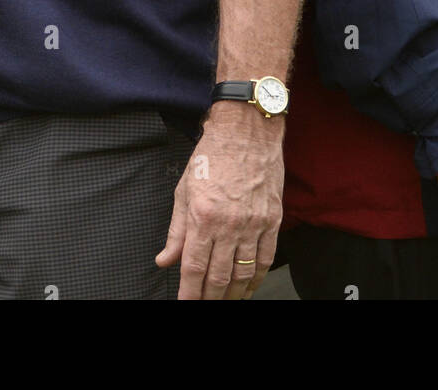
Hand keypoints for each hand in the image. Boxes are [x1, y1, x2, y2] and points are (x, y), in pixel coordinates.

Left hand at [155, 107, 283, 299]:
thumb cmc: (214, 153)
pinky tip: (249, 287)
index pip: (193, 269)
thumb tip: (165, 259)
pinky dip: (257, 279)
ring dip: (233, 295)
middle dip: (209, 299)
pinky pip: (265, 259)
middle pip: (218, 277)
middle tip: (204, 306)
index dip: (189, 295)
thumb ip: (176, 230)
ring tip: (225, 302)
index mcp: (203, 216)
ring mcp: (254, 223)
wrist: (247, 129)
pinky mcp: (272, 219)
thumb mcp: (184, 189)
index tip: (185, 305)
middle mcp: (229, 223)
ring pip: (243, 274)